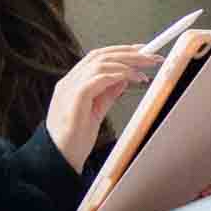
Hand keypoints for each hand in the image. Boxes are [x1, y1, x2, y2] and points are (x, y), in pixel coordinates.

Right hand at [41, 42, 165, 165]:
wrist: (59, 159)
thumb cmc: (73, 139)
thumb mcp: (96, 112)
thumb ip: (107, 94)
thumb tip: (124, 79)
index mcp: (73, 83)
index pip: (97, 58)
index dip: (121, 51)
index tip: (142, 51)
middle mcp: (69, 82)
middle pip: (100, 56)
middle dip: (129, 53)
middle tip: (151, 57)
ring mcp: (70, 89)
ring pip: (100, 63)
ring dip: (126, 63)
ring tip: (144, 71)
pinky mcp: (75, 98)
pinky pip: (98, 78)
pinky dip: (117, 75)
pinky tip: (131, 79)